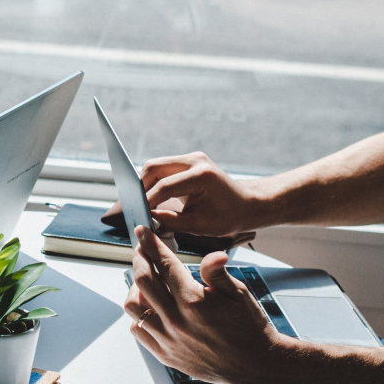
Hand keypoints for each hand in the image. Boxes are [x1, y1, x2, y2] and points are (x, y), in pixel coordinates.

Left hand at [124, 226, 282, 383]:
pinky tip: (151, 307)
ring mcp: (168, 339)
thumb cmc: (249, 327)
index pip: (164, 264)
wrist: (255, 365)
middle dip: (139, 259)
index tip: (143, 232)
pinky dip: (139, 315)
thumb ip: (217, 273)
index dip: (151, 244)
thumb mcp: (239, 294)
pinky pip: (138, 330)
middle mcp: (176, 321)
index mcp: (194, 301)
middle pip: (142, 281)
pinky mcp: (165, 354)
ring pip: (133, 306)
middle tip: (142, 250)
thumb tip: (213, 254)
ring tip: (146, 280)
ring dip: (135, 288)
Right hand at [141, 152, 258, 235]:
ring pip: (156, 166)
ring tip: (144, 203)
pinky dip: (155, 182)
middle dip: (141, 187)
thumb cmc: (228, 216)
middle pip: (154, 167)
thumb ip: (170, 222)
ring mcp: (192, 158)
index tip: (138, 215)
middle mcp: (195, 161)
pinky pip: (164, 168)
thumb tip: (147, 221)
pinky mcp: (189, 161)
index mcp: (201, 176)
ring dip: (146, 183)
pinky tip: (153, 197)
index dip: (147, 201)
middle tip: (136, 207)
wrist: (247, 204)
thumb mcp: (198, 225)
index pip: (164, 186)